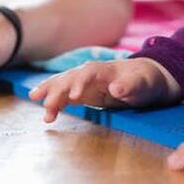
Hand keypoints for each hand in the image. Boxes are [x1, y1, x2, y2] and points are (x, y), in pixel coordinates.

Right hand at [29, 59, 180, 122]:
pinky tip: (47, 114)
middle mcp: (91, 74)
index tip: (74, 96)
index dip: (79, 82)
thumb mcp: (143, 84)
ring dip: (50, 92)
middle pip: (70, 77)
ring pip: (63, 84)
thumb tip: (117, 88)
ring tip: (36, 101)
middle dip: (58, 88)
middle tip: (47, 104)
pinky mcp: (83, 93)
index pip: (88, 72)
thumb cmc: (146, 81)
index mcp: (106, 69)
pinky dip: (56, 102)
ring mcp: (85, 83)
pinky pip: (65, 96)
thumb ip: (130, 85)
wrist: (147, 79)